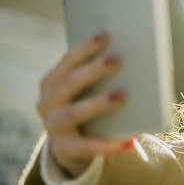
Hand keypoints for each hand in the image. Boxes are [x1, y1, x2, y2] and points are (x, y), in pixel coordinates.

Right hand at [36, 31, 134, 178]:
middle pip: (69, 83)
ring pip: (73, 113)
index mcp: (52, 83)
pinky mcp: (63, 149)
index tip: (105, 35)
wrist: (73, 146)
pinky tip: (130, 142)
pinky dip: (108, 145)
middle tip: (117, 59)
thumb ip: (101, 75)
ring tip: (122, 95)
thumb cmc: (88, 106)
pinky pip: (86, 147)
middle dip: (92, 70)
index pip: (67, 61)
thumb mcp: (89, 90)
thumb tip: (136, 56)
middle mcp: (47, 102)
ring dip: (98, 103)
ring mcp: (52, 126)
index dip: (84, 48)